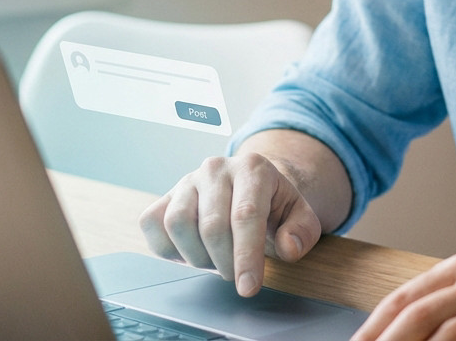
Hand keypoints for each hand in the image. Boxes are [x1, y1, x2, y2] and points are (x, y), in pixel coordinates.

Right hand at [138, 152, 322, 296]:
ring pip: (177, 224)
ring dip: (196, 256)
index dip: (246, 256)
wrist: (249, 185)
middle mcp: (216, 169)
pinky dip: (168, 248)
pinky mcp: (165, 196)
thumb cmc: (274, 205)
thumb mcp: (300, 215)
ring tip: (214, 259)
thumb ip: (303, 231)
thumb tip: (289, 249)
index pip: (246, 215)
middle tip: (235, 273)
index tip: (248, 287)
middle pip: (212, 226)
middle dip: (225, 262)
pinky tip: (191, 251)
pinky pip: (152, 224)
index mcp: (253, 168)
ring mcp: (187, 181)